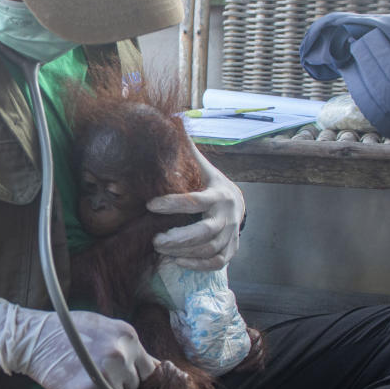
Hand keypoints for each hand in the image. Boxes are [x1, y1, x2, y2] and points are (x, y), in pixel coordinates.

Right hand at [0, 298, 157, 388]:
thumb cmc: (67, 330)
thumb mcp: (104, 327)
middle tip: (95, 373)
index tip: (126, 378)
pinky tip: (77, 388)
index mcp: (128, 337)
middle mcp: (120, 355)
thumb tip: (156, 370)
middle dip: (120, 384)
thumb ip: (128, 347)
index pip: (150, 370)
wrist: (32, 338)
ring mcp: (104, 375)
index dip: (137, 376)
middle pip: (134, 387)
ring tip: (85, 378)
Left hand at [147, 146, 244, 270]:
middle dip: (179, 238)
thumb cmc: (211, 184)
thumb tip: (173, 122)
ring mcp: (232, 235)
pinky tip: (177, 261)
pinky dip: (197, 265)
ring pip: (209, 249)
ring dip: (183, 252)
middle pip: (205, 232)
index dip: (172, 204)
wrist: (239, 203)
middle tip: (155, 240)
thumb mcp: (203, 167)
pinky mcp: (232, 250)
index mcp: (218, 194)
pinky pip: (217, 262)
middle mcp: (228, 216)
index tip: (150, 205)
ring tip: (160, 249)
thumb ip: (188, 152)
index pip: (195, 201)